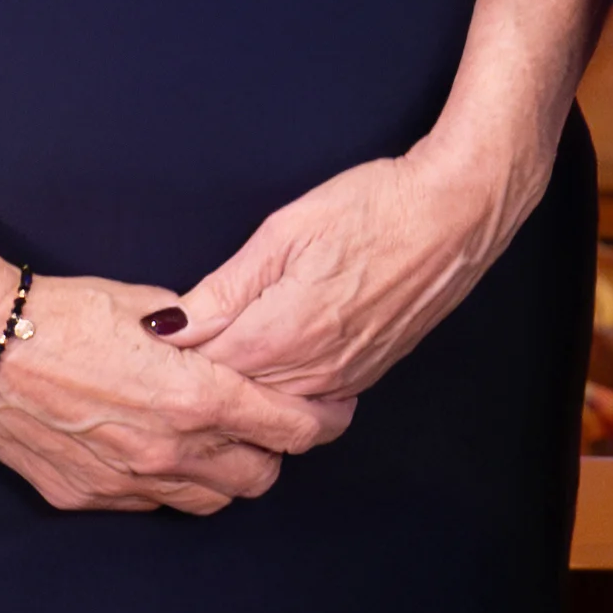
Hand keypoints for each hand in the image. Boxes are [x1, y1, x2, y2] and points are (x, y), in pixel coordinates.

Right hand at [0, 268, 340, 516]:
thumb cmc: (61, 315)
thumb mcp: (146, 306)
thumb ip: (197, 331)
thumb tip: (220, 334)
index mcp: (195, 397)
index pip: (290, 430)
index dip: (319, 423)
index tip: (328, 412)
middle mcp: (169, 450)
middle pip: (259, 478)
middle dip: (273, 453)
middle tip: (267, 425)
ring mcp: (126, 481)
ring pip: (208, 500)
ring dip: (223, 474)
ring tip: (215, 440)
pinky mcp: (87, 496)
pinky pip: (151, 504)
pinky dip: (169, 484)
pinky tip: (160, 452)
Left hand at [166, 132, 534, 412]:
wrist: (458, 212)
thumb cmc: (376, 207)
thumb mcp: (285, 230)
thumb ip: (224, 288)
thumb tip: (168, 328)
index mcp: (279, 334)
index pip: (200, 370)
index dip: (173, 356)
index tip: (154, 339)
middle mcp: (311, 370)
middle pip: (232, 396)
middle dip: (201, 378)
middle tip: (181, 349)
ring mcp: (343, 378)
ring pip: (270, 406)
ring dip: (243, 387)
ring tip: (226, 350)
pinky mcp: (367, 374)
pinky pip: (310, 401)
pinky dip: (283, 389)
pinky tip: (274, 359)